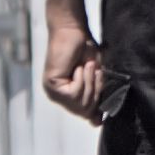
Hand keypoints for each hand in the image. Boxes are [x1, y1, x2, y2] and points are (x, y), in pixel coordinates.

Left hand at [40, 3, 105, 119]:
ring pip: (80, 104)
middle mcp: (57, 97)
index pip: (85, 114)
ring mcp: (52, 92)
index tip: (102, 98)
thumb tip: (97, 123)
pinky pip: (74, 94)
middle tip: (92, 71)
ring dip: (89, 82)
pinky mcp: (51, 86)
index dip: (96, 107)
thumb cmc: (86, 51)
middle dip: (95, 90)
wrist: (74, 31)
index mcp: (67, 96)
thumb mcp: (96, 78)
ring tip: (84, 66)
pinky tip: (77, 67)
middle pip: (84, 111)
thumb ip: (96, 98)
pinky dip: (81, 79)